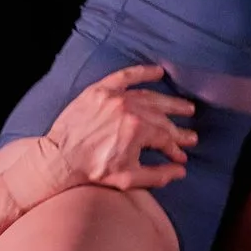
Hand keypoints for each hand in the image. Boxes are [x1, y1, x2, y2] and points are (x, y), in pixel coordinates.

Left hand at [20, 65, 197, 198]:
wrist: (60, 159)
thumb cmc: (93, 171)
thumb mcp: (128, 179)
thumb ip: (158, 175)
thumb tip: (180, 170)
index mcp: (137, 130)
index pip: (165, 137)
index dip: (175, 148)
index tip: (181, 155)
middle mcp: (128, 109)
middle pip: (161, 117)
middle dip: (177, 128)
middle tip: (191, 133)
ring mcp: (114, 97)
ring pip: (149, 96)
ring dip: (168, 102)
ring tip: (184, 106)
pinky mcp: (100, 91)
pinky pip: (125, 76)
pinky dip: (142, 72)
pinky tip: (158, 71)